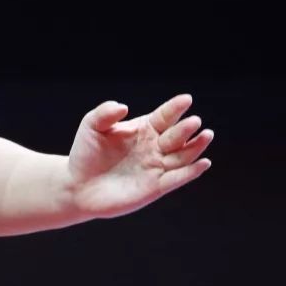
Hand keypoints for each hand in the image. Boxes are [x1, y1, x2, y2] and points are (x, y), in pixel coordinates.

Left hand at [66, 94, 212, 218]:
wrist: (78, 185)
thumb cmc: (86, 152)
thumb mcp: (92, 126)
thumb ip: (105, 112)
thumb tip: (124, 106)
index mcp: (143, 129)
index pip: (164, 116)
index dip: (175, 108)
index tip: (187, 99)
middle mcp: (154, 147)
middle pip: (176, 135)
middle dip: (186, 128)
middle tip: (194, 120)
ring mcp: (157, 167)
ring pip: (183, 155)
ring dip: (196, 146)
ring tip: (206, 134)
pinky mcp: (156, 187)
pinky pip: (178, 178)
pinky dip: (191, 171)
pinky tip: (204, 162)